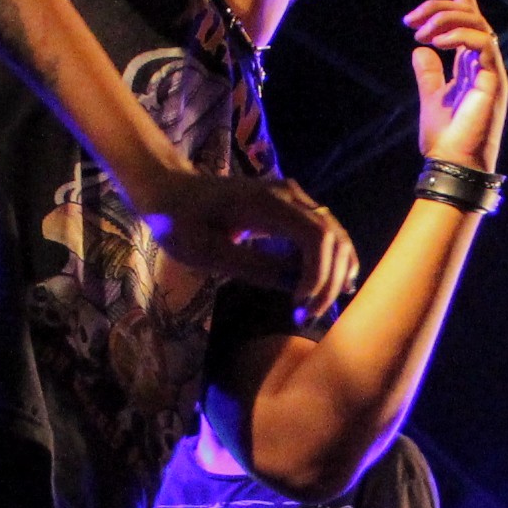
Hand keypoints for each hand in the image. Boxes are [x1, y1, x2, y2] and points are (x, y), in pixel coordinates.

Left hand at [140, 167, 358, 323]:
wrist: (172, 192)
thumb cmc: (180, 222)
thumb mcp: (206, 252)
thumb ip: (251, 266)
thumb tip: (293, 287)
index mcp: (266, 203)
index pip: (316, 236)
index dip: (318, 275)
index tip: (299, 306)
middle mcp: (288, 195)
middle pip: (333, 237)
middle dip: (330, 280)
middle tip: (308, 316)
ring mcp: (292, 199)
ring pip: (334, 235)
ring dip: (335, 273)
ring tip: (319, 307)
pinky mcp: (291, 208)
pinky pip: (323, 234)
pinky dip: (331, 261)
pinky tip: (330, 287)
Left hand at [407, 0, 506, 172]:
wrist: (453, 164)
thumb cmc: (445, 139)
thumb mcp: (431, 98)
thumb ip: (429, 73)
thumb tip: (420, 50)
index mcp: (473, 66)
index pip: (470, 22)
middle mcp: (486, 64)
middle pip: (471, 17)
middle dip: (441, 8)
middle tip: (412, 20)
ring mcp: (492, 71)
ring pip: (477, 24)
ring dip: (446, 20)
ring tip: (420, 32)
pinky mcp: (494, 80)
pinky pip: (483, 43)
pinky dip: (459, 36)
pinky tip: (434, 42)